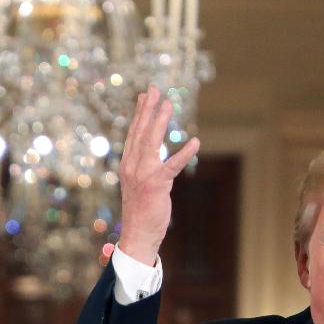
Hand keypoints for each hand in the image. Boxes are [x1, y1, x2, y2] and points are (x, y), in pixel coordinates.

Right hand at [117, 85, 200, 264]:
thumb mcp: (137, 183)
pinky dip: (184, 153)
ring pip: (152, 142)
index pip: (134, 134)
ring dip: (160, 122)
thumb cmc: (140, 210)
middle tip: (154, 89)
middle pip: (140, 132)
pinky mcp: (156, 185)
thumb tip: (151, 151)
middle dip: (148, 109)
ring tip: (168, 104)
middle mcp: (132, 166)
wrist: (137, 233)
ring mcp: (143, 174)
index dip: (140, 113)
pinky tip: (195, 142)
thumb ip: (142, 165)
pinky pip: (172, 166)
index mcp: (128, 164)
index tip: (144, 95)